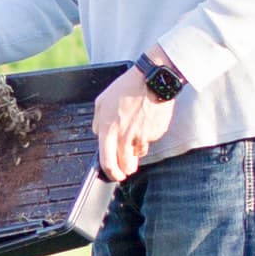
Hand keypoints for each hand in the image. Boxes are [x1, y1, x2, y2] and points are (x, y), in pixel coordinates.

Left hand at [90, 65, 173, 180]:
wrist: (152, 80)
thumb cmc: (126, 88)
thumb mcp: (101, 102)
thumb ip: (97, 122)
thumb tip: (97, 134)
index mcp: (108, 130)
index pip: (108, 162)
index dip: (112, 173)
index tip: (115, 175)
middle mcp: (124, 137)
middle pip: (126, 165)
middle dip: (126, 169)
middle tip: (127, 166)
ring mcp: (142, 136)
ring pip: (139, 154)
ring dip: (137, 149)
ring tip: (137, 131)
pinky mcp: (156, 133)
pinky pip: (150, 140)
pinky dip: (148, 136)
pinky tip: (146, 120)